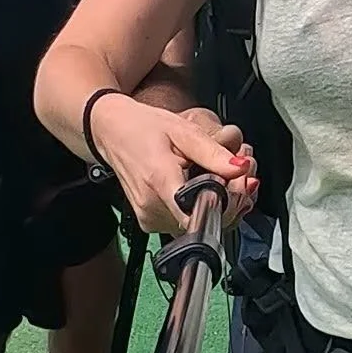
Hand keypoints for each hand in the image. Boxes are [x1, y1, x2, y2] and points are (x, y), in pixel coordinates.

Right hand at [92, 95, 256, 237]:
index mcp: (159, 181)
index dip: (227, 202)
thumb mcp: (182, 130)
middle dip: (233, 198)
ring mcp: (149, 218)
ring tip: (226, 175)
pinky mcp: (150, 222)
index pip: (198, 214)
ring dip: (222, 204)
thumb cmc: (142, 128)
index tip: (240, 181)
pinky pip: (187, 224)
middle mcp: (152, 206)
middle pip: (205, 220)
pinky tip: (210, 187)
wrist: (110, 132)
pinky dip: (204, 209)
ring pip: (200, 224)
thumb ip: (212, 152)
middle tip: (240, 170)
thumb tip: (240, 168)